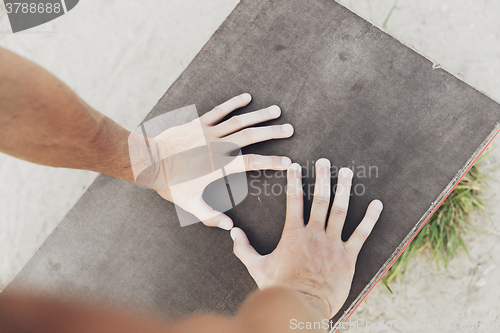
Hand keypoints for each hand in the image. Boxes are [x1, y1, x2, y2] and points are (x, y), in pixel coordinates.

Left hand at [131, 93, 293, 228]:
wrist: (150, 162)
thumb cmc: (171, 184)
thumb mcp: (190, 205)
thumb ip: (211, 216)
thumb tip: (230, 227)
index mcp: (221, 165)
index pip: (253, 163)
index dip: (272, 162)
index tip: (288, 163)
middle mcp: (219, 146)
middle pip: (252, 137)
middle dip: (273, 133)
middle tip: (290, 130)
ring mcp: (210, 132)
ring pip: (240, 121)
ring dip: (259, 116)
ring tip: (277, 111)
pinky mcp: (200, 123)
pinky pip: (220, 110)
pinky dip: (234, 103)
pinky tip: (246, 97)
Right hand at [230, 159, 382, 317]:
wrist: (301, 306)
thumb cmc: (279, 287)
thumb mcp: (256, 267)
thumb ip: (243, 248)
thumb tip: (232, 232)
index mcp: (294, 234)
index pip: (293, 200)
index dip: (294, 180)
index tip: (295, 165)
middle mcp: (314, 234)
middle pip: (320, 199)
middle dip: (323, 177)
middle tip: (325, 161)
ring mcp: (333, 244)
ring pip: (340, 211)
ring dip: (344, 190)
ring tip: (348, 172)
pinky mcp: (348, 257)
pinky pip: (362, 234)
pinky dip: (370, 218)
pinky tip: (377, 204)